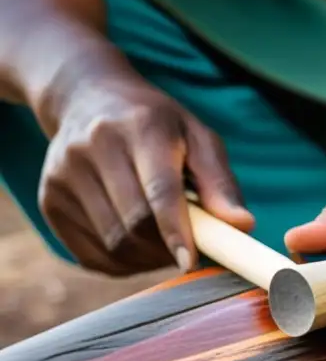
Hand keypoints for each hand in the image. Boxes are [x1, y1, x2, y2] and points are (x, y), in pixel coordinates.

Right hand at [38, 68, 253, 274]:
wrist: (86, 98)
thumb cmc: (156, 124)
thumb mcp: (197, 137)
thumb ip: (221, 182)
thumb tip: (242, 225)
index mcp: (140, 128)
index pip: (159, 191)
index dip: (176, 231)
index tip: (191, 262)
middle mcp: (94, 148)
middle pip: (134, 224)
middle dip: (167, 249)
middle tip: (189, 251)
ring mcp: (64, 175)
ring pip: (112, 244)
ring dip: (147, 259)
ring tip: (165, 243)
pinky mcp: (49, 199)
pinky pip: (90, 255)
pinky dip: (122, 262)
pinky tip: (137, 245)